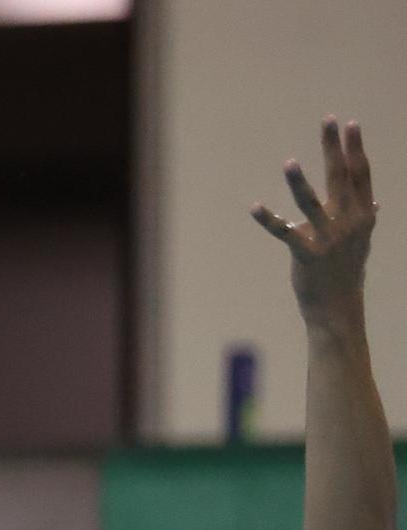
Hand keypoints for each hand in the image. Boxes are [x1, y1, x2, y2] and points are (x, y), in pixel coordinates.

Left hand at [253, 117, 376, 324]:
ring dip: (300, 182)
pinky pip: (285, 233)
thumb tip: (376, 202)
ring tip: (290, 162)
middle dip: (334, 148)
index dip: (355, 149)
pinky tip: (254, 207)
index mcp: (363, 215)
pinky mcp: (307, 254)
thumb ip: (366, 217)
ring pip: (312, 204)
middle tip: (328, 121)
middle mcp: (349, 222)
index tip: (350, 124)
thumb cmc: (347, 271)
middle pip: (341, 178)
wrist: (339, 306)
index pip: (361, 174)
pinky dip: (269, 220)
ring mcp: (329, 238)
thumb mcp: (362, 241)